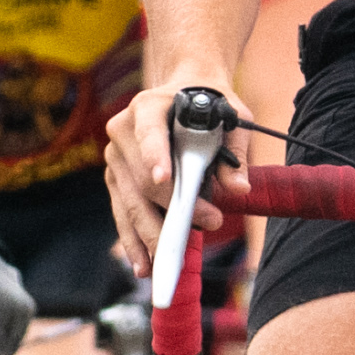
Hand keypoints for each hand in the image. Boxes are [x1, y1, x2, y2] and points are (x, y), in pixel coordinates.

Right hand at [102, 70, 223, 260]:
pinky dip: (134, 239)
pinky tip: (144, 263)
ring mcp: (115, 157)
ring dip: (149, 234)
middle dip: (172, 208)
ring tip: (164, 263)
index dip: (156, 157)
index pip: (149, 134)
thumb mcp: (230, 117)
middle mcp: (122, 131)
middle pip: (142, 179)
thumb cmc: (209, 104)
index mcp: (148, 108)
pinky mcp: (116, 179)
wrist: (183, 90)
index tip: (165, 180)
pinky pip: (123, 212)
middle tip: (209, 225)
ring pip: (129, 202)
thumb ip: (235, 151)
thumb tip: (239, 188)